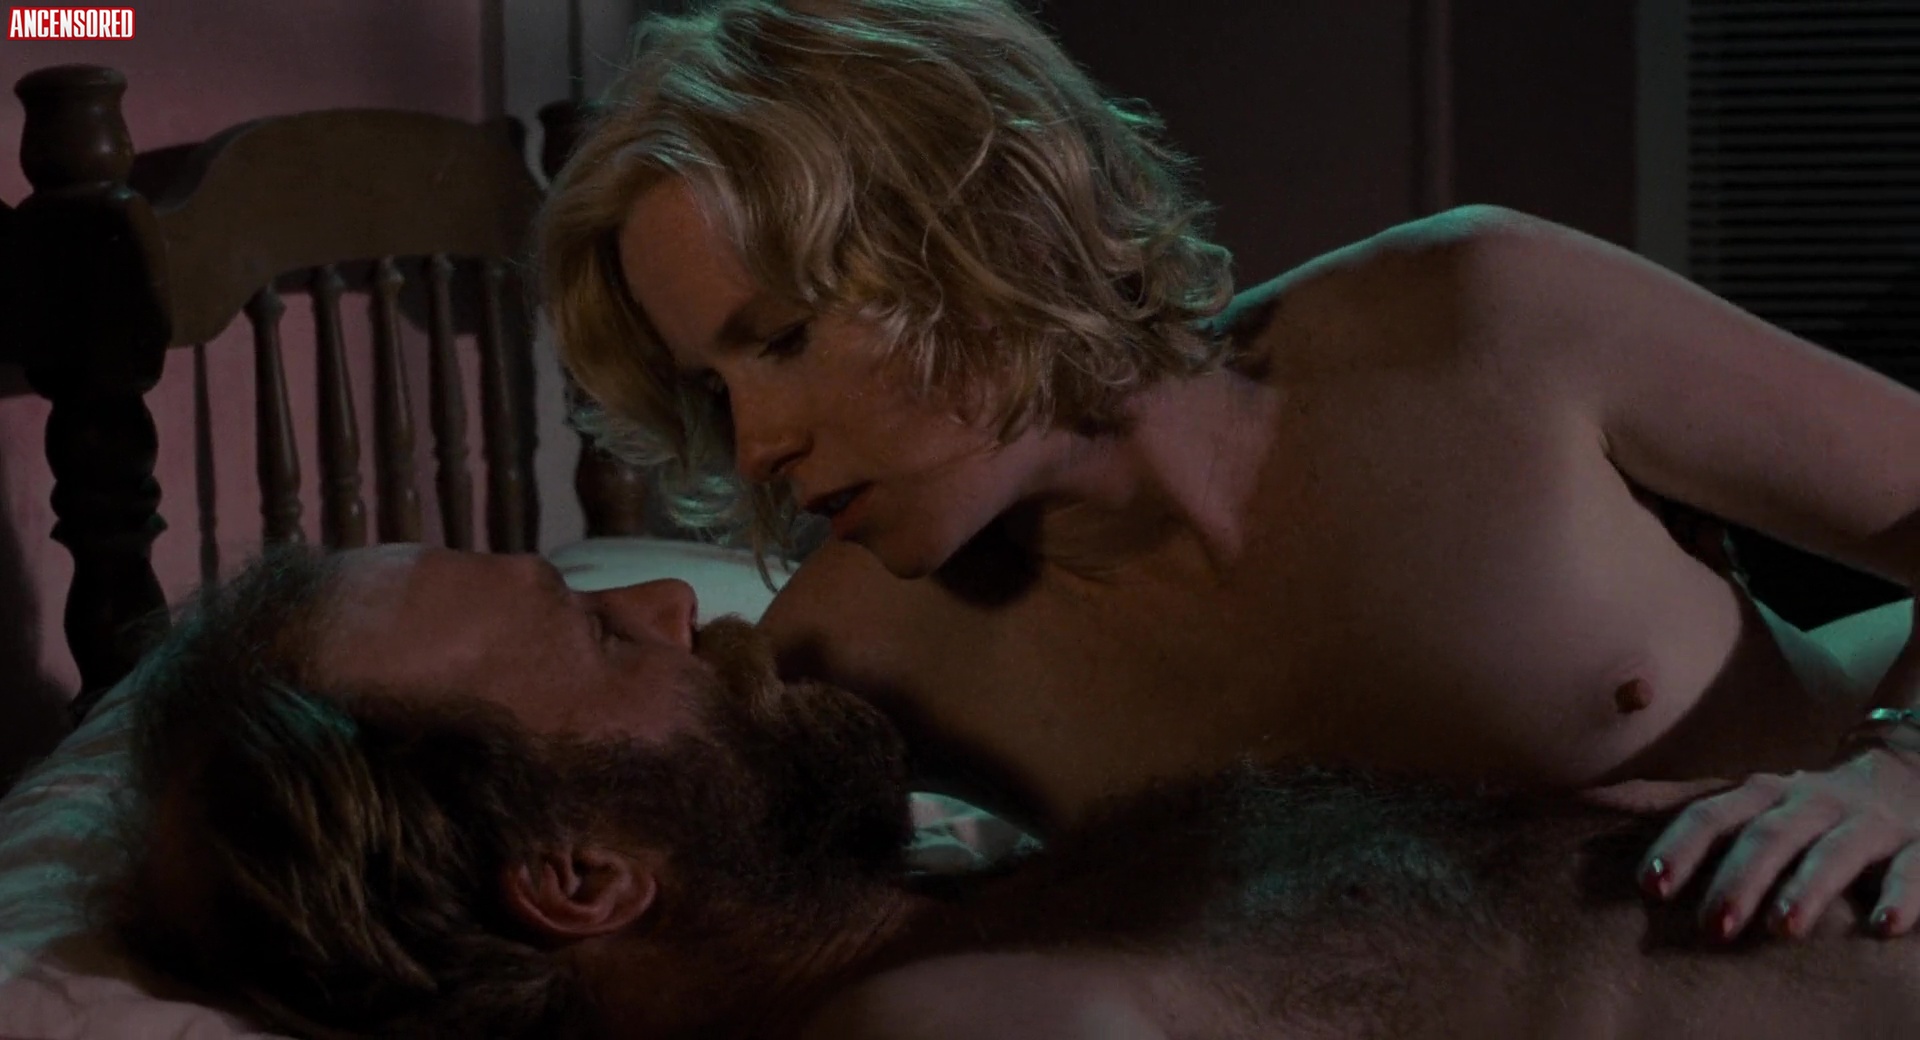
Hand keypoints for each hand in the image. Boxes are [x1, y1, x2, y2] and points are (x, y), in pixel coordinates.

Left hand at [1633, 746, 1919, 939]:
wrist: (1909, 770)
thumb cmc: (1806, 805)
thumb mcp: (1750, 801)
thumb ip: (1688, 808)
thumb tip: (1594, 799)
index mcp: (1763, 795)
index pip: (1712, 816)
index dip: (1680, 848)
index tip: (1650, 887)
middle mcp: (1811, 804)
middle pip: (1768, 837)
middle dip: (1738, 880)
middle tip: (1712, 928)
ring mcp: (1867, 823)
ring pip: (1834, 853)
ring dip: (1807, 889)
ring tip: (1783, 929)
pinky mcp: (1919, 844)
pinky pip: (1913, 869)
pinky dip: (1900, 896)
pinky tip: (1883, 927)